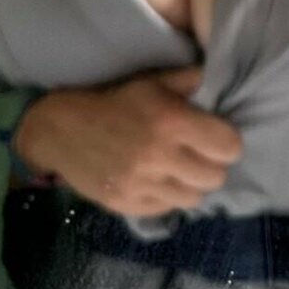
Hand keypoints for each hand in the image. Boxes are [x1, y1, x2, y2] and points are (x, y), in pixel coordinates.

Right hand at [13, 65, 242, 217]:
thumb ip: (188, 80)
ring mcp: (143, 184)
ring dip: (190, 185)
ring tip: (177, 171)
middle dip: (211, 166)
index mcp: (172, 122)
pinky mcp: (129, 205)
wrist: (59, 130)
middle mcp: (160, 155)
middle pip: (216, 177)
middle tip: (198, 157)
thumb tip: (217, 79)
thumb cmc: (112, 102)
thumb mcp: (150, 83)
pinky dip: (167, 197)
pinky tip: (156, 181)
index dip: (226, 144)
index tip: (216, 140)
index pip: (229, 147)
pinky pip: (167, 209)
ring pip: (194, 198)